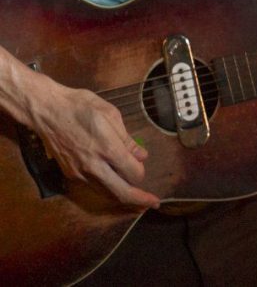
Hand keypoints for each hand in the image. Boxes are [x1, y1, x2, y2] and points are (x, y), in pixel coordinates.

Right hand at [26, 75, 159, 208]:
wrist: (48, 112)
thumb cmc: (81, 106)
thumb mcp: (110, 114)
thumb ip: (127, 139)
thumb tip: (142, 156)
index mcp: (107, 148)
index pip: (132, 172)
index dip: (142, 171)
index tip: (144, 164)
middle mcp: (93, 166)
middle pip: (120, 192)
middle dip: (139, 200)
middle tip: (154, 203)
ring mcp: (80, 173)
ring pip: (106, 194)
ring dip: (123, 197)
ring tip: (138, 198)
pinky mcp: (70, 175)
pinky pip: (94, 187)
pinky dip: (107, 189)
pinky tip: (115, 183)